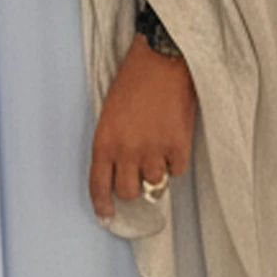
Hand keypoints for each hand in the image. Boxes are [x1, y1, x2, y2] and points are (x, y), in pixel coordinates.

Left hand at [89, 34, 196, 218]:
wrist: (162, 60)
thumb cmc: (133, 81)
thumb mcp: (110, 113)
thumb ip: (114, 144)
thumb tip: (123, 171)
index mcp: (104, 140)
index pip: (99, 184)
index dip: (102, 204)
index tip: (106, 216)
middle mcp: (126, 151)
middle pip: (128, 192)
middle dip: (133, 186)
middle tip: (138, 171)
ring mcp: (153, 151)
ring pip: (154, 184)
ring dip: (156, 170)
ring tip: (157, 143)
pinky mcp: (178, 147)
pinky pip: (176, 169)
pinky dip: (175, 159)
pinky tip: (172, 136)